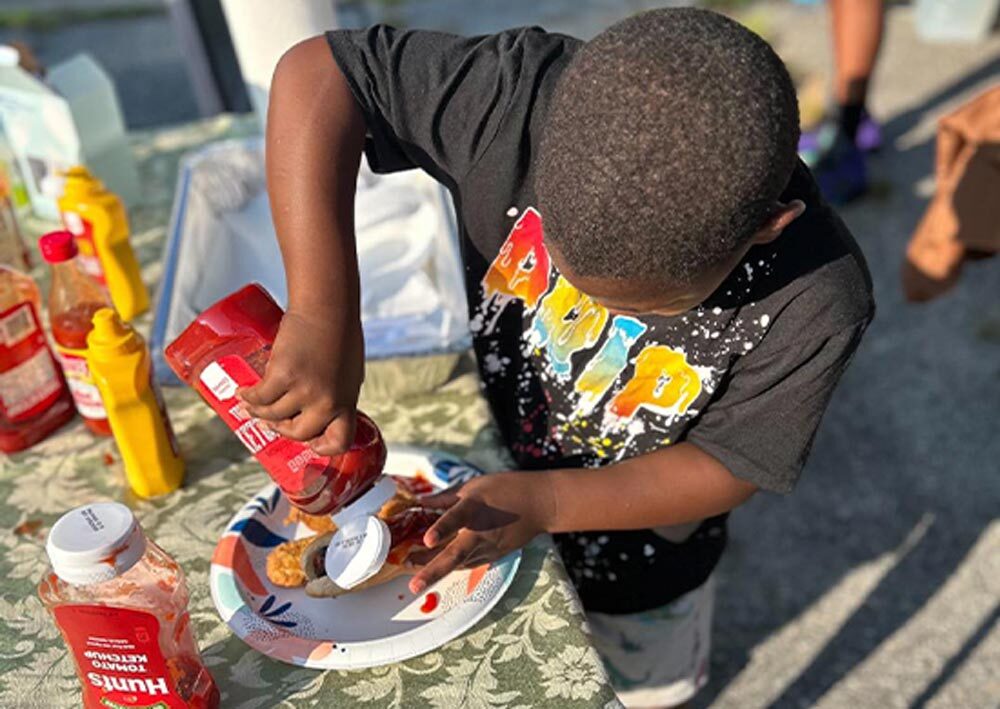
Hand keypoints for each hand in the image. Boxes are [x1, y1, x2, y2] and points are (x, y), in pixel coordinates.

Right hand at [239, 308, 363, 454]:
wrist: (327, 306)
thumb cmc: (340, 331)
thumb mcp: (348, 369)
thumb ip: (337, 389)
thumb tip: (321, 404)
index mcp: (346, 401)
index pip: (340, 441)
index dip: (322, 446)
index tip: (309, 441)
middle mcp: (327, 401)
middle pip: (298, 433)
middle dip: (281, 429)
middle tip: (272, 421)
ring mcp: (305, 391)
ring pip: (273, 415)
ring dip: (258, 413)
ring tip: (251, 405)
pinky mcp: (284, 375)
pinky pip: (259, 397)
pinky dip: (246, 397)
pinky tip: (242, 393)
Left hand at [407, 471, 555, 593]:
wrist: (540, 505)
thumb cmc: (505, 489)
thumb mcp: (473, 485)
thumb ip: (445, 497)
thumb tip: (421, 502)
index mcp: (475, 507)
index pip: (457, 518)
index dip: (441, 528)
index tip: (427, 540)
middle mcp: (481, 531)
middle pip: (456, 554)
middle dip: (433, 571)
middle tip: (414, 585)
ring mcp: (488, 547)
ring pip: (458, 563)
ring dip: (435, 571)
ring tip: (413, 578)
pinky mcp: (492, 556)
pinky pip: (467, 563)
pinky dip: (450, 566)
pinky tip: (432, 567)